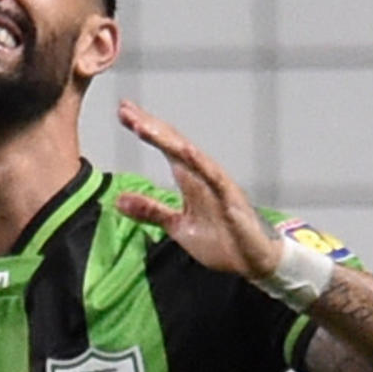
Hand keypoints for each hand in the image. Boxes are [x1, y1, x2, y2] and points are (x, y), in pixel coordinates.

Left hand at [114, 100, 283, 280]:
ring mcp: (219, 185)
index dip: (146, 130)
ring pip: (191, 156)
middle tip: (125, 108)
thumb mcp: (177, 226)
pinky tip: (185, 151)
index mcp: (190, 179)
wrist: (254, 262)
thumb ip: (151, 211)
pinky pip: (215, 178)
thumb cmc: (222, 241)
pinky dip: (201, 163)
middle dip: (151, 126)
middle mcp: (204, 175)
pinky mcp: (231, 200)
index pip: (165, 147)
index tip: (123, 113)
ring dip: (168, 140)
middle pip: (174, 143)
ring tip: (144, 125)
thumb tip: (119, 200)